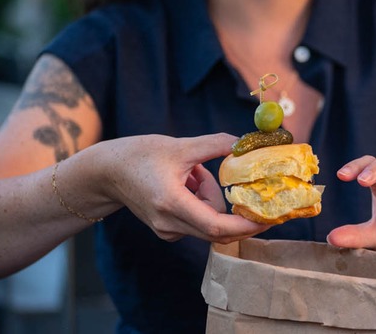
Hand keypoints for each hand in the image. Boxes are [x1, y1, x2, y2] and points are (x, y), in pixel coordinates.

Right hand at [91, 133, 269, 242]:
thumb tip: (246, 143)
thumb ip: (216, 144)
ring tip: (193, 173)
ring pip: (210, 221)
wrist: (106, 172)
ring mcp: (168, 231)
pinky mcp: (168, 231)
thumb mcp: (181, 145)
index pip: (217, 226)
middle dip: (238, 212)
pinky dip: (202, 201)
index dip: (247, 225)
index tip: (269, 218)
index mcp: (172, 204)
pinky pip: (199, 220)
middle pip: (219, 229)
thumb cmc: (139, 155)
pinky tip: (186, 183)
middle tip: (257, 194)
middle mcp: (170, 224)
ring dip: (213, 197)